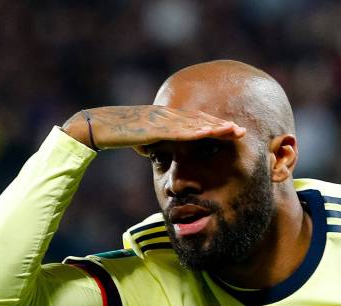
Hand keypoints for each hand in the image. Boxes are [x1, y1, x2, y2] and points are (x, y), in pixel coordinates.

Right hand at [62, 106, 244, 150]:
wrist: (97, 126)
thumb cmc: (119, 134)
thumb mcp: (144, 142)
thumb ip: (157, 145)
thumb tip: (162, 154)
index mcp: (167, 120)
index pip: (197, 122)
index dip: (216, 126)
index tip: (234, 132)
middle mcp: (168, 116)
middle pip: (200, 120)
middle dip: (222, 125)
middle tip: (242, 131)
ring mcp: (161, 120)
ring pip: (194, 123)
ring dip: (215, 126)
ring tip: (234, 131)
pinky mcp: (154, 127)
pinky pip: (178, 130)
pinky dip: (195, 131)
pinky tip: (210, 132)